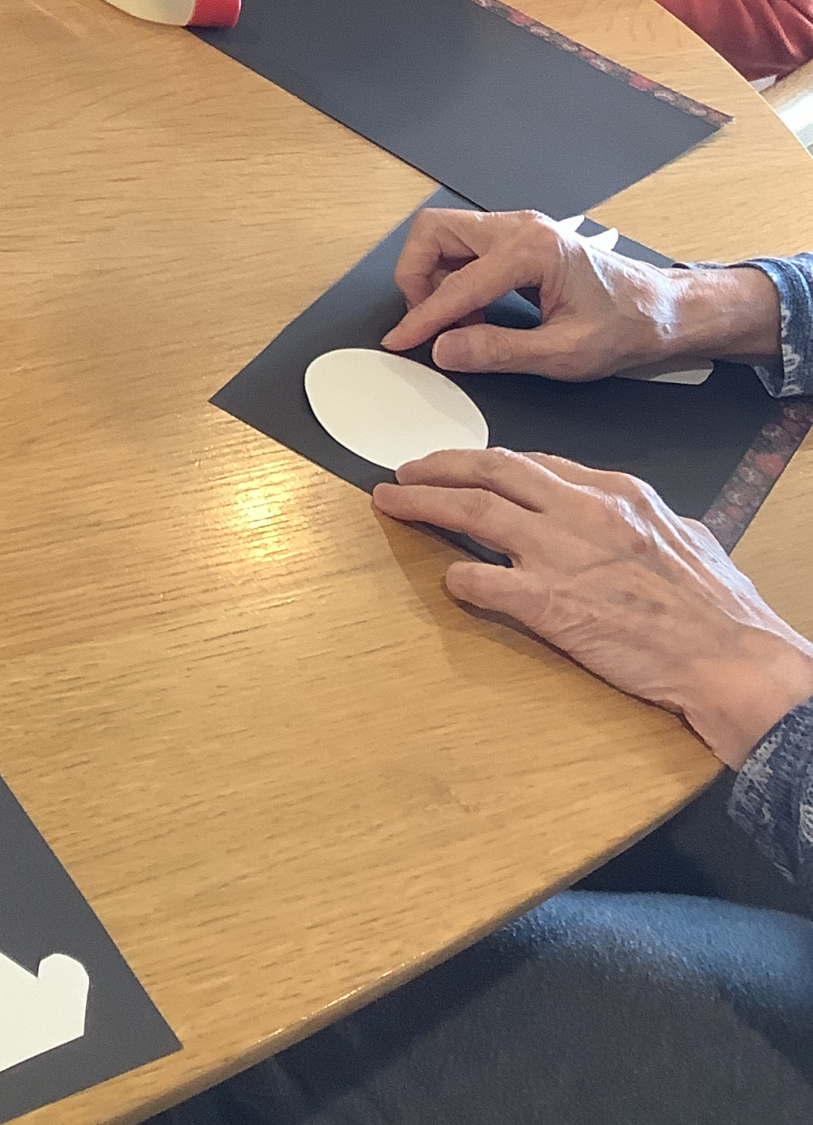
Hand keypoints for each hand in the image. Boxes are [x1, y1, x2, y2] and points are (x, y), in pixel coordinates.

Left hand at [375, 449, 812, 766]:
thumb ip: (655, 522)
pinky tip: (446, 578)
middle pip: (492, 470)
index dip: (491, 463)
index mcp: (616, 492)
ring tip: (392, 501)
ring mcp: (560, 554)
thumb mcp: (690, 539)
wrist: (732, 661)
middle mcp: (581, 511)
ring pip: (473, 510)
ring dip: (424, 503)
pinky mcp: (548, 603)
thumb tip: (649, 521)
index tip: (465, 467)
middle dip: (441, 465)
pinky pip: (482, 580)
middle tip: (406, 470)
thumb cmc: (723, 609)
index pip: (536, 463)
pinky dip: (457, 576)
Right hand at [382, 205, 784, 379]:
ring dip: (434, 276)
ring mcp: (520, 228)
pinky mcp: (521, 238)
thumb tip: (443, 349)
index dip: (422, 318)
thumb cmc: (628, 328)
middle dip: (416, 275)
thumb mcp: (563, 354)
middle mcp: (520, 227)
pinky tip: (474, 313)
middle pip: (434, 231)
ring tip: (454, 322)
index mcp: (532, 250)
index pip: (456, 284)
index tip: (399, 341)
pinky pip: (467, 248)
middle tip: (425, 321)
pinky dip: (455, 277)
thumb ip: (497, 352)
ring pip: (446, 235)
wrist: (668, 310)